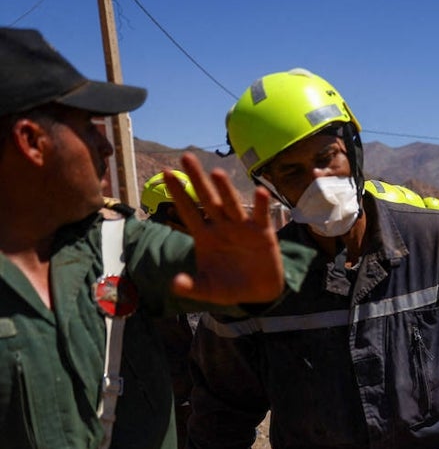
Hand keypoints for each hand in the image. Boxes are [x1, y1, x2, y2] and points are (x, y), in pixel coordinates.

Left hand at [165, 153, 283, 304]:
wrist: (258, 292)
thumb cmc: (230, 287)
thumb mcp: (209, 290)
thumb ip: (192, 286)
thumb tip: (176, 284)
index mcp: (205, 236)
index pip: (188, 211)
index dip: (177, 193)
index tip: (166, 172)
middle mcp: (222, 226)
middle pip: (208, 199)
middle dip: (197, 179)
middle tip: (186, 156)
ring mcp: (243, 227)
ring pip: (232, 204)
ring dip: (225, 189)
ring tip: (217, 173)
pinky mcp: (263, 233)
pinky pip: (262, 216)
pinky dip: (262, 205)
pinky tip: (260, 192)